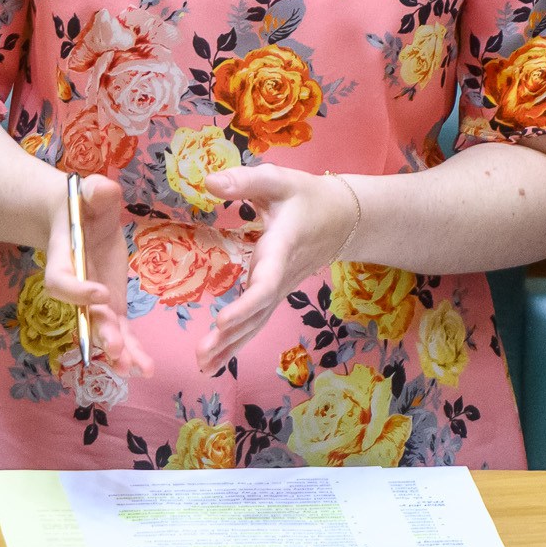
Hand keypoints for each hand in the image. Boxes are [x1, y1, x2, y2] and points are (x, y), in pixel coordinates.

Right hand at [37, 172, 147, 376]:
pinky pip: (121, 330)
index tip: (101, 292)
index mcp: (63, 259)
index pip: (61, 281)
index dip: (77, 291)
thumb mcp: (89, 191)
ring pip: (103, 329)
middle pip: (83, 314)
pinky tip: (144, 368)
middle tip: (115, 345)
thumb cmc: (82, 202)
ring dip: (117, 349)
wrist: (79, 218)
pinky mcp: (112, 305)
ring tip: (131, 368)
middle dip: (100, 331)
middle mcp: (78, 285)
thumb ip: (95, 191)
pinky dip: (131, 349)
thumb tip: (102, 190)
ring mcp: (95, 299)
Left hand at [197, 164, 366, 374]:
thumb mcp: (278, 180)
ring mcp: (280, 289)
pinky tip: (216, 360)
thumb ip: (244, 181)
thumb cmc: (306, 196)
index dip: (245, 305)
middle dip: (231, 337)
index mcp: (281, 248)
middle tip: (201, 356)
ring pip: (257, 323)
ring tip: (203, 366)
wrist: (344, 218)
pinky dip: (237, 342)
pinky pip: (257, 322)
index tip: (221, 321)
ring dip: (231, 346)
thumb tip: (207, 182)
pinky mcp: (276, 294)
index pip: (265, 284)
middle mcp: (281, 276)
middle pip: (257, 314)